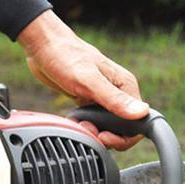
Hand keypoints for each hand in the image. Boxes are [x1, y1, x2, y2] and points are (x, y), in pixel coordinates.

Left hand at [18, 10, 148, 149]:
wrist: (43, 46)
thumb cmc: (65, 56)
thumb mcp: (89, 81)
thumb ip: (114, 99)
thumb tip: (141, 112)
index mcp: (125, 86)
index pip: (139, 122)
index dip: (124, 137)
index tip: (104, 136)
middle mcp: (119, 92)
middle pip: (124, 129)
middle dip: (108, 137)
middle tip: (89, 131)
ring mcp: (105, 97)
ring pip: (109, 128)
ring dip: (95, 133)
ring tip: (80, 124)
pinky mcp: (91, 100)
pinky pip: (95, 122)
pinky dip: (86, 127)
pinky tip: (76, 120)